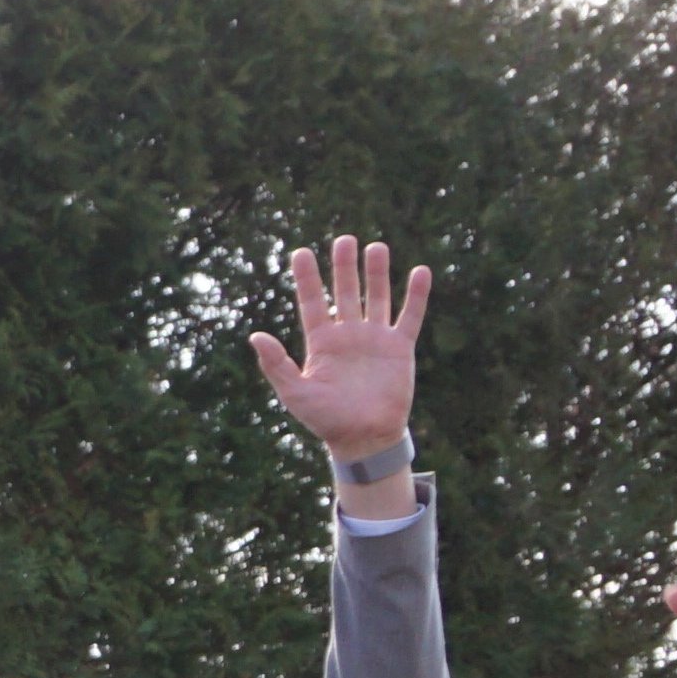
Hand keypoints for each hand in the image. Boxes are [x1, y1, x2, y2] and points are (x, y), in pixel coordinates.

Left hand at [243, 234, 427, 471]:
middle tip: (344, 240)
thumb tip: (256, 336)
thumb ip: (277, 364)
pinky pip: (409, 316)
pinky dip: (416, 295)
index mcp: (321, 343)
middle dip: (344, 267)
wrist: (363, 438)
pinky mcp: (399, 348)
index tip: (300, 252)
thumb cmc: (325, 420)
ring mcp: (374, 339)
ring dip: (376, 273)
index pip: (312, 302)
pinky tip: (419, 271)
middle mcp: (347, 335)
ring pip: (377, 297)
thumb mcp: (295, 392)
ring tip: (375, 246)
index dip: (307, 278)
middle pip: (345, 292)